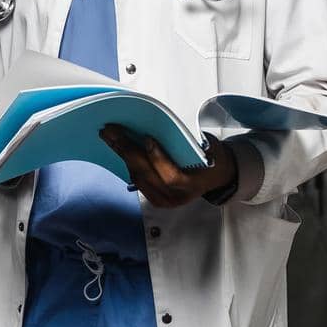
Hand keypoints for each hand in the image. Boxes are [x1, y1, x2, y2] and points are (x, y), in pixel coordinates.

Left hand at [99, 125, 236, 207]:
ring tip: (109, 136)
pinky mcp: (156, 200)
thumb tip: (158, 125)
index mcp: (192, 185)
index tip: (147, 137)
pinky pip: (138, 181)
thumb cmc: (211, 157)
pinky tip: (118, 148)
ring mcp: (165, 201)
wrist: (217, 176)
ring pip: (138, 177)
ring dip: (122, 155)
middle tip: (112, 131)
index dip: (157, 158)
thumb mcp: (206, 148)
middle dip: (127, 151)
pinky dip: (128, 163)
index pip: (171, 176)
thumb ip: (186, 143)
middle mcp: (177, 197)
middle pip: (147, 175)